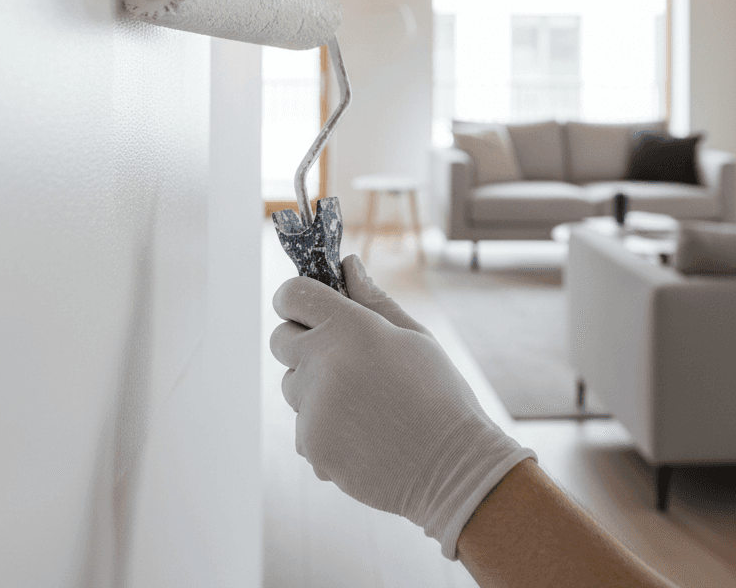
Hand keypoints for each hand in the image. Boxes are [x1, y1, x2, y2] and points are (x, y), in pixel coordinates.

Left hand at [270, 255, 535, 558]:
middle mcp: (324, 363)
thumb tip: (348, 265)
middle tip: (341, 358)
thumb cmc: (439, 396)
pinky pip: (302, 426)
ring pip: (290, 385)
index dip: (294, 296)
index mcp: (351, 328)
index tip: (306, 306)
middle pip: (280, 339)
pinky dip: (323, 429)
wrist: (455, 470)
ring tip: (362, 403)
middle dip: (302, 342)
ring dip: (312, 388)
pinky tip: (363, 435)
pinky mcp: (310, 445)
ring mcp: (313, 407)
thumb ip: (373, 299)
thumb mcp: (414, 337)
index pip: (291, 294)